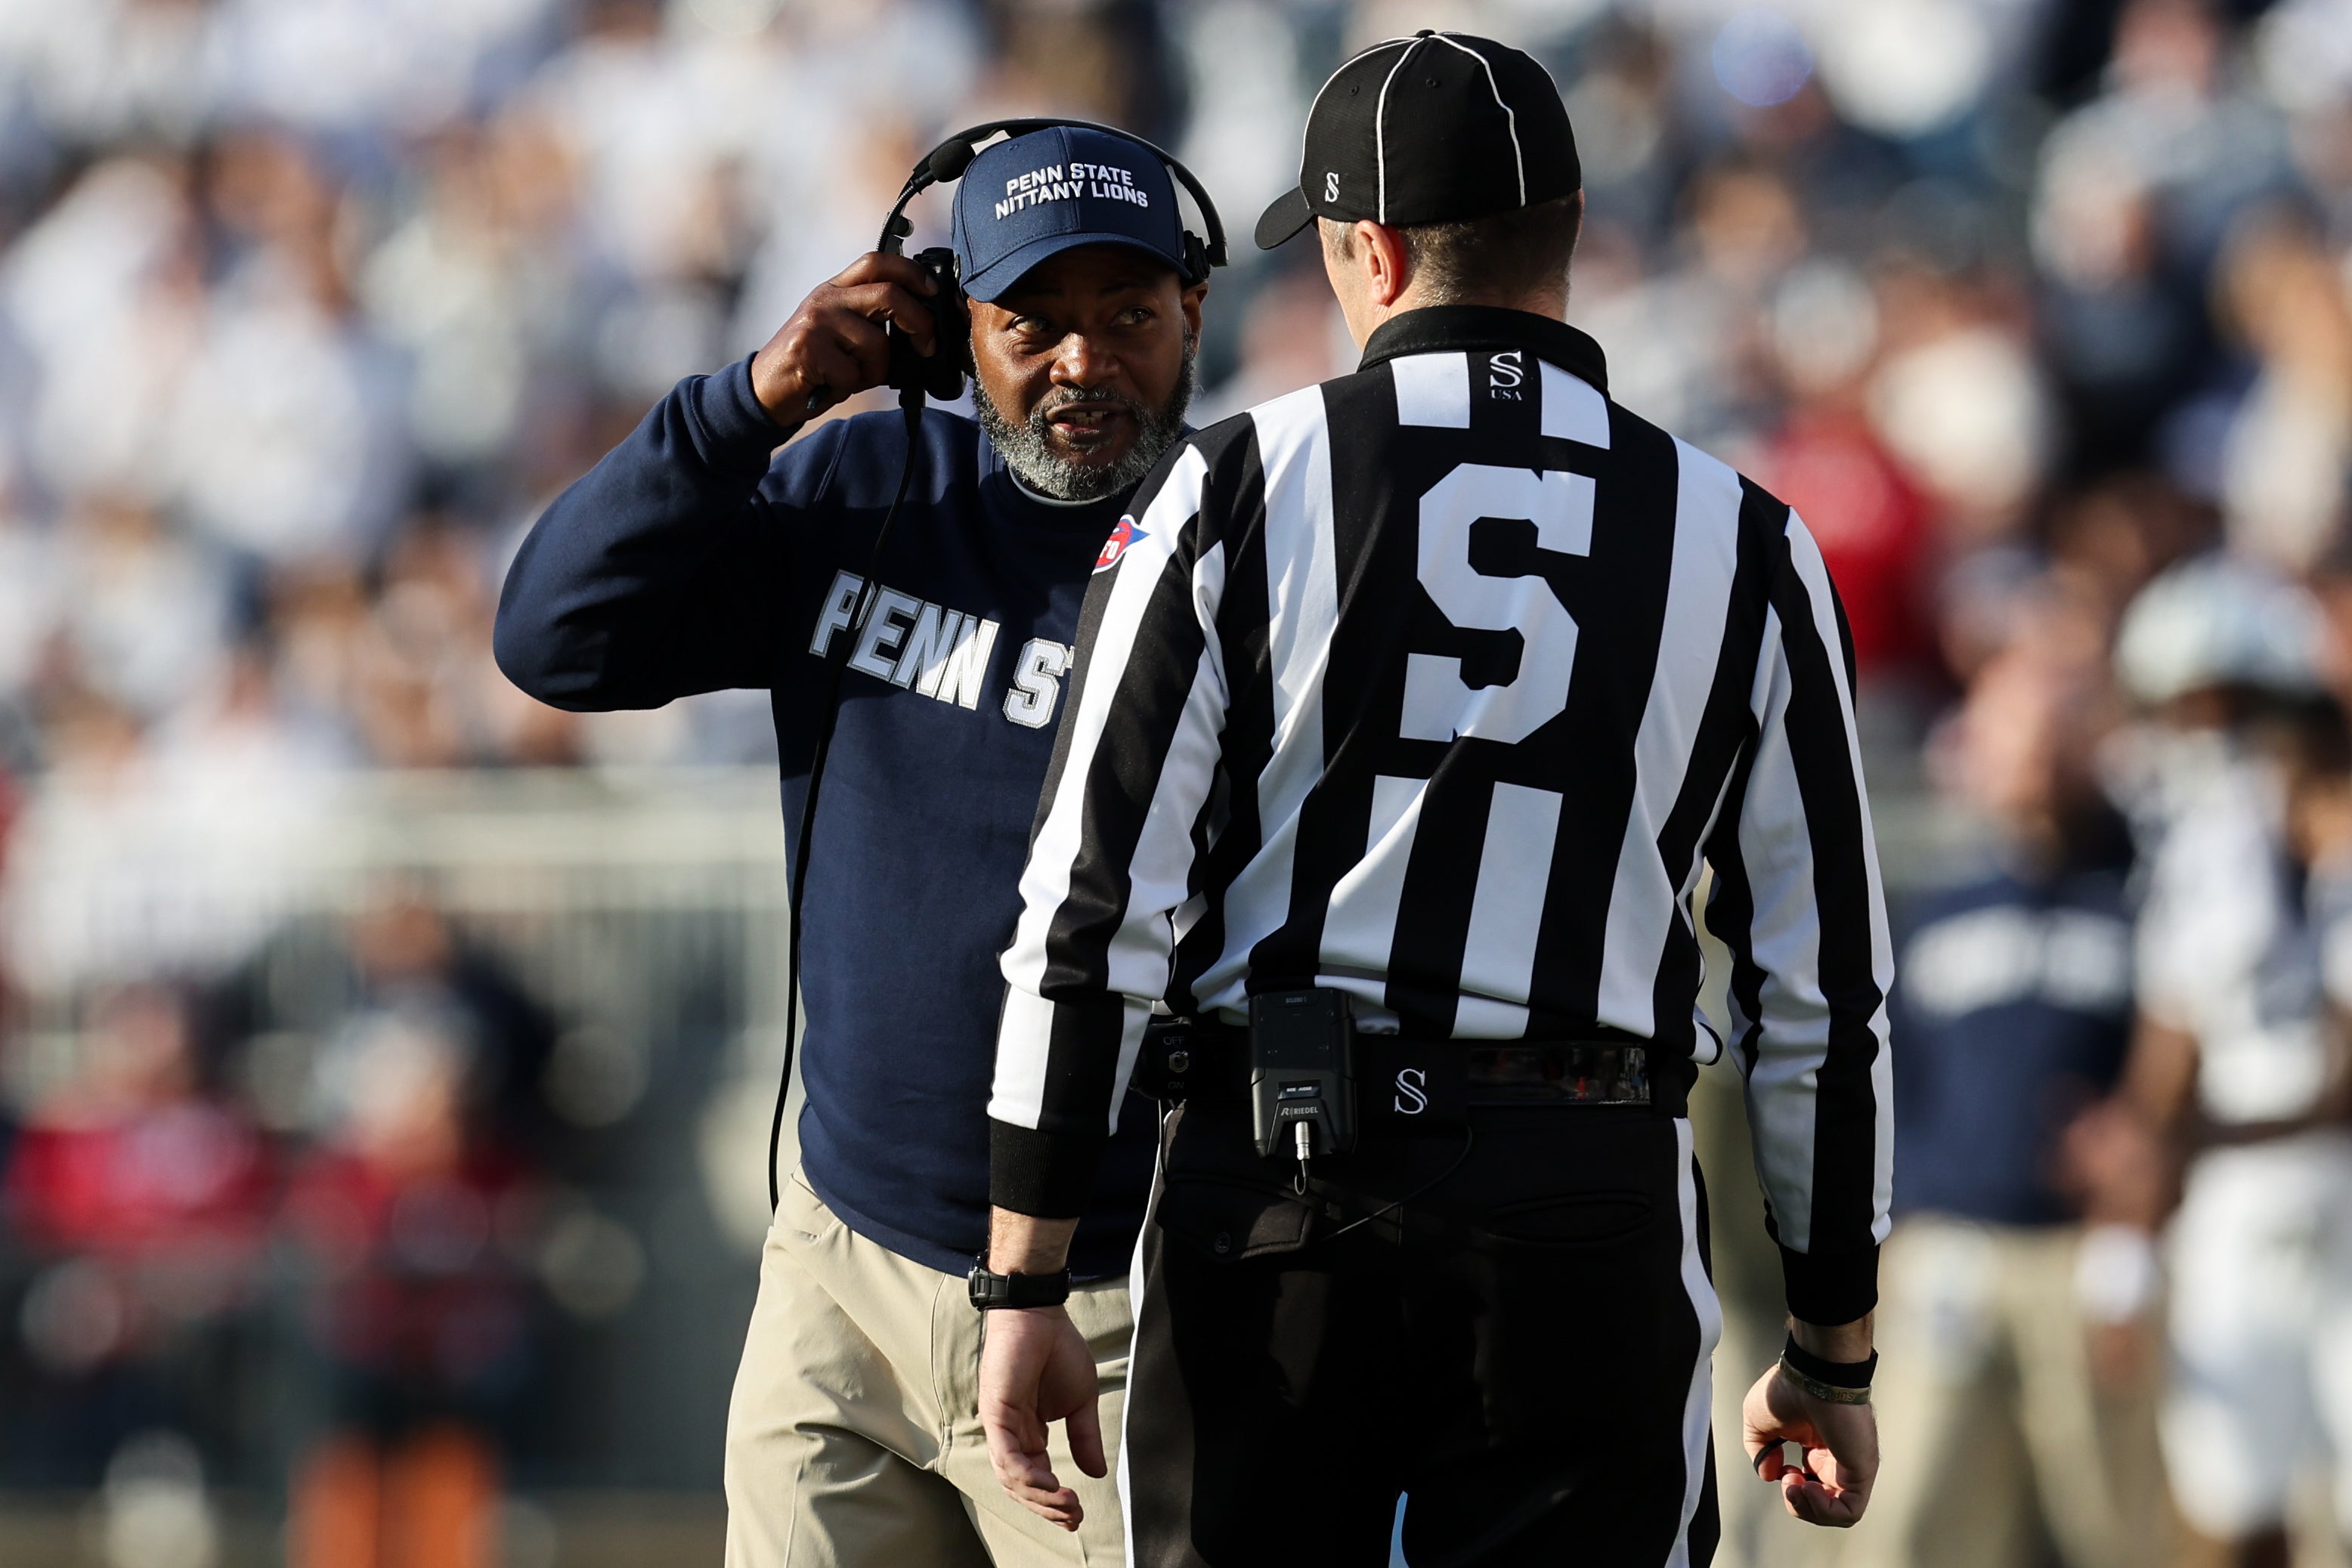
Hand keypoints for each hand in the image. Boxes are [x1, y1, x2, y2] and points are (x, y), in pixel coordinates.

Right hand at [749, 252, 939, 426]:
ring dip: (875, 371)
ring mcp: (816, 323)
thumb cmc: (815, 365)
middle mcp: (826, 300)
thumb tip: (922, 328)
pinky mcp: (808, 350)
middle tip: (927, 345)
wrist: (766, 390)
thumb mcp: (840, 332)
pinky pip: (854, 373)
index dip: (911, 272)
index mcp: (835, 289)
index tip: (932, 292)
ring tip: (852, 376)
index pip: (877, 262)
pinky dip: (851, 387)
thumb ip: (871, 321)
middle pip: (889, 295)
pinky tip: (831, 385)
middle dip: (919, 322)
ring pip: (877, 344)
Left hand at [978, 1305, 1104, 1530]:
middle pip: (1022, 1486)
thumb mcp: (1081, 1401)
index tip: (1078, 1515)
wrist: (1041, 1315)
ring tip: (1067, 1504)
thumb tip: (1097, 1474)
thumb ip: (1085, 1438)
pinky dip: (1026, 1475)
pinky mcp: (996, 1413)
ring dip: (1040, 1497)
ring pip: (1012, 1477)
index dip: (1055, 1501)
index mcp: (1029, 1433)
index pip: (1036, 1479)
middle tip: (1075, 1516)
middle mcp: (1012, 1435)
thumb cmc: (1058, 1350)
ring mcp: (1001, 1426)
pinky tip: (1049, 1485)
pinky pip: (1007, 1455)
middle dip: (1048, 1507)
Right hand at [1741, 1361, 1878, 1526]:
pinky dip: (1824, 1510)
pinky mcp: (1861, 1472)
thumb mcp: (1757, 1422)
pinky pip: (1849, 1511)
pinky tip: (1808, 1487)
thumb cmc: (1789, 1389)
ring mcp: (1851, 1467)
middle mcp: (1837, 1458)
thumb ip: (1759, 1452)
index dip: (1791, 1488)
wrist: (1812, 1378)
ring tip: (1795, 1487)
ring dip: (1808, 1509)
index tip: (1778, 1468)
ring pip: (1837, 1512)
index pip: (1810, 1483)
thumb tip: (1769, 1473)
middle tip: (1787, 1482)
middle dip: (1798, 1504)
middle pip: (1824, 1503)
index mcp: (1817, 1446)